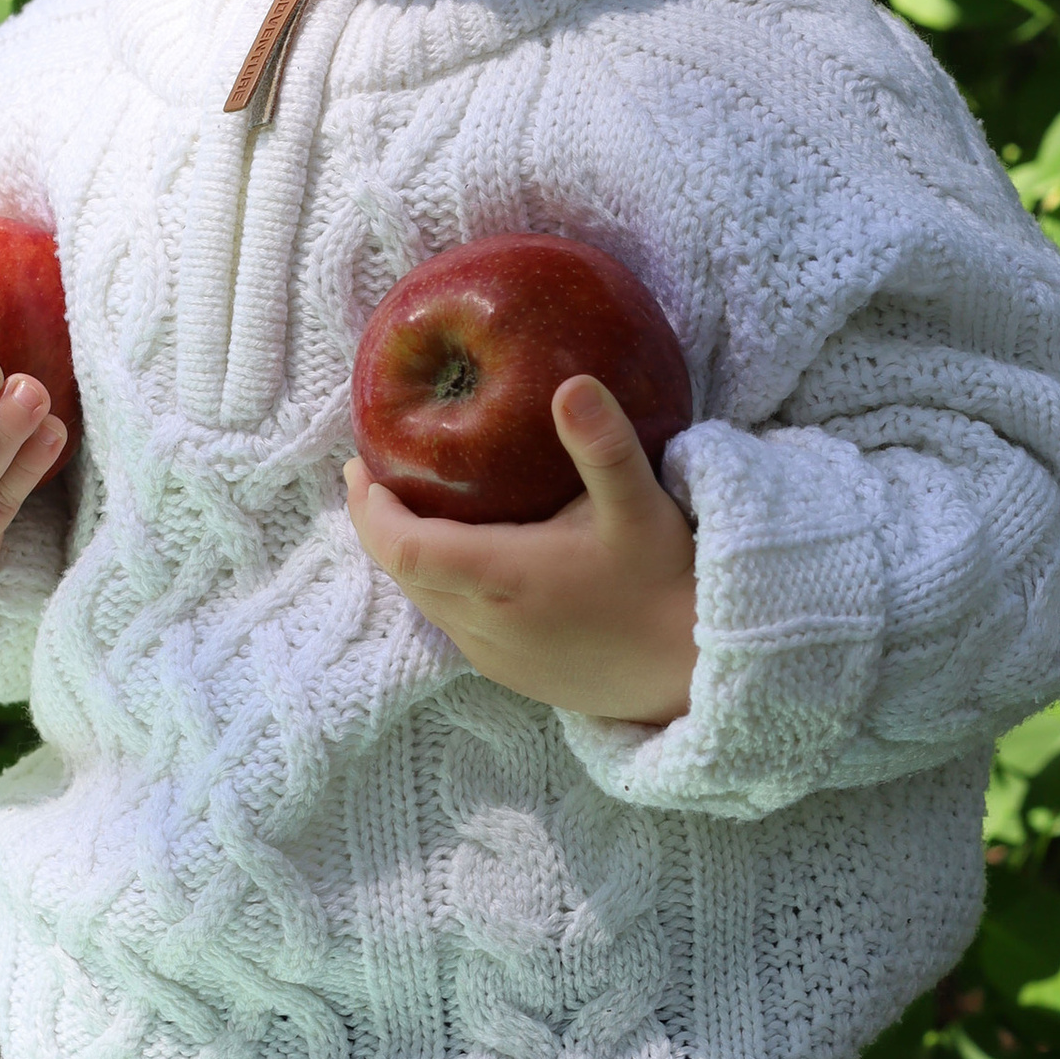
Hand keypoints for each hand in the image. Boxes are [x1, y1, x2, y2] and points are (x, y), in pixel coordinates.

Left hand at [345, 376, 695, 724]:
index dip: (369, 510)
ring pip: (426, 602)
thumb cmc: (669, 585)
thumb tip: (572, 383)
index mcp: (502, 578)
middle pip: (403, 573)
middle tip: (375, 477)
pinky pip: (453, 626)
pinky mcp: (512, 675)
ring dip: (410, 558)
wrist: (699, 671)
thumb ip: (603, 445)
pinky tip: (463, 560)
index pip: (402, 547)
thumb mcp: (640, 507)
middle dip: (379, 526)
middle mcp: (485, 625)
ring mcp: (495, 656)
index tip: (360, 467)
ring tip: (413, 511)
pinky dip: (440, 588)